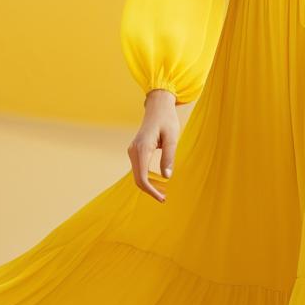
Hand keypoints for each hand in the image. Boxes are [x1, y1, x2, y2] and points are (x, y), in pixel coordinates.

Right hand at [128, 88, 178, 202]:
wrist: (158, 106)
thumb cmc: (167, 120)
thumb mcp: (172, 137)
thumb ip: (169, 157)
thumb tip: (167, 177)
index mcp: (142, 148)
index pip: (142, 177)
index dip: (151, 191)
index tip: (162, 198)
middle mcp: (134, 150)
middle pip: (137, 178)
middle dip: (150, 190)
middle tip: (164, 198)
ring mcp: (132, 150)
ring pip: (137, 175)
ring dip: (148, 185)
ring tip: (163, 192)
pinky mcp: (135, 150)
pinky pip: (138, 169)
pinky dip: (146, 178)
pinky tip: (157, 181)